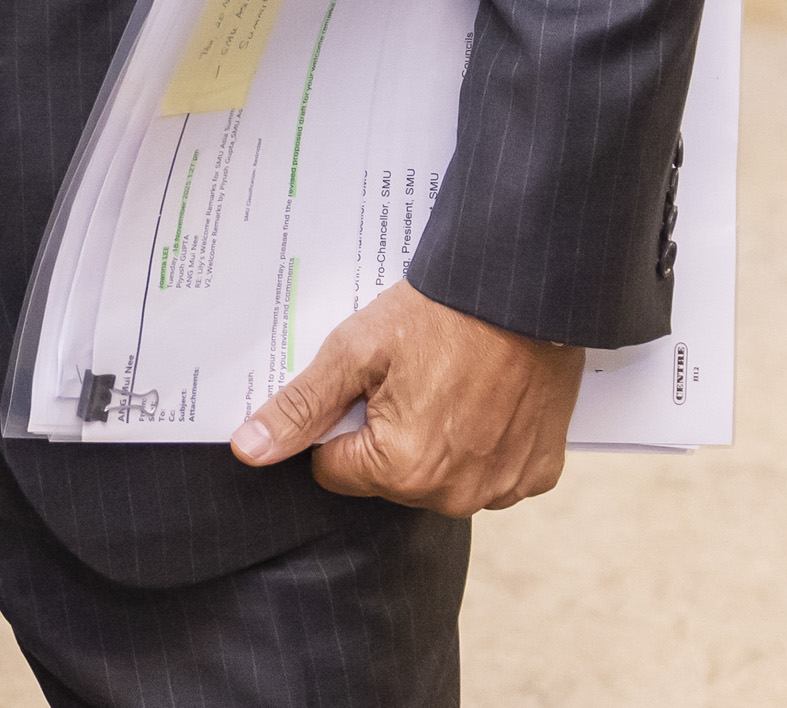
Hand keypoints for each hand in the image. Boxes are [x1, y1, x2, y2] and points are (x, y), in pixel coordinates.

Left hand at [229, 279, 580, 517]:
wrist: (526, 291)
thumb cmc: (439, 315)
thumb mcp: (355, 350)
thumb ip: (302, 407)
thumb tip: (248, 451)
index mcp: (401, 470)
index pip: (333, 471)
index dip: (340, 424)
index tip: (366, 384)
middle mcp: (453, 495)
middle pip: (386, 480)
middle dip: (386, 435)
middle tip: (409, 378)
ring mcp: (500, 489)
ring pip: (437, 480)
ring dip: (435, 444)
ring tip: (449, 383)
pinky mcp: (537, 474)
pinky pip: (489, 474)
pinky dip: (483, 445)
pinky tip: (487, 399)